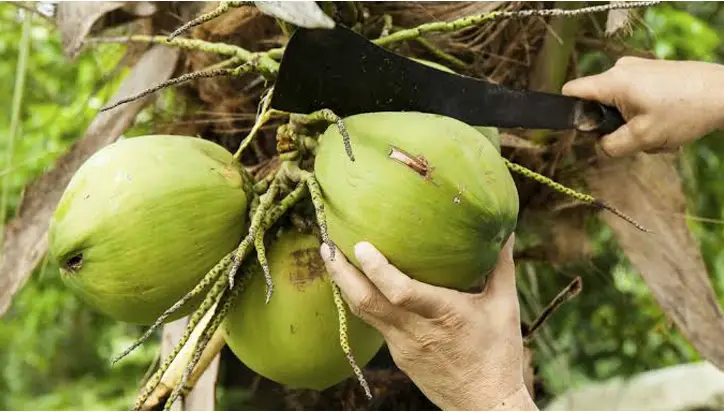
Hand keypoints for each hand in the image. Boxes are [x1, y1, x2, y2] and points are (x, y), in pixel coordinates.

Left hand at [320, 235, 536, 410]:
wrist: (485, 403)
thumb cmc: (499, 353)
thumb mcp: (505, 306)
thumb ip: (502, 265)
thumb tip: (507, 229)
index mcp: (444, 315)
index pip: (401, 292)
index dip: (377, 269)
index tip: (360, 246)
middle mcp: (416, 331)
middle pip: (366, 302)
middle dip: (341, 273)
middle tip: (326, 246)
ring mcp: (402, 347)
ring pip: (364, 313)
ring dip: (345, 285)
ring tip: (332, 258)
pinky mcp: (398, 356)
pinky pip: (375, 324)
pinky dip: (362, 300)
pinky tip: (357, 283)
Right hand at [562, 56, 723, 156]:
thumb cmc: (685, 112)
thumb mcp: (643, 138)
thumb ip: (612, 145)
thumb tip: (600, 144)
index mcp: (613, 82)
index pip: (571, 92)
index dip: (570, 113)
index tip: (586, 131)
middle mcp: (621, 70)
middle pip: (598, 104)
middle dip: (614, 126)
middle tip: (638, 138)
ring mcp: (637, 69)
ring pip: (619, 105)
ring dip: (634, 125)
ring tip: (659, 133)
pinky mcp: (652, 73)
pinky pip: (635, 98)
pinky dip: (646, 115)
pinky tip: (667, 123)